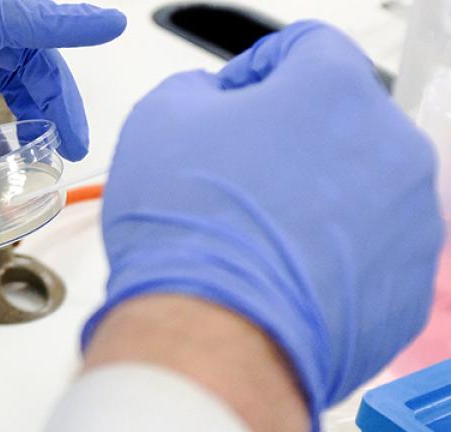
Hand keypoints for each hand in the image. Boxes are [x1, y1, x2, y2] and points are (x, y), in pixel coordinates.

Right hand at [86, 21, 442, 426]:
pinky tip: (279, 266)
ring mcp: (408, 218)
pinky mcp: (406, 281)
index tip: (234, 100)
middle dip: (287, 135)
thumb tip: (213, 102)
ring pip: (357, 184)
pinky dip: (329, 248)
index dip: (257, 67)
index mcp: (334, 90)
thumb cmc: (191, 232)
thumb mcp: (159, 119)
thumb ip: (195, 88)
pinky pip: (366, 245)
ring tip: (255, 229)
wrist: (214, 336)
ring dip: (311, 193)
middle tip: (236, 171)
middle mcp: (390, 147)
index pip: (307, 45)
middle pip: (338, 119)